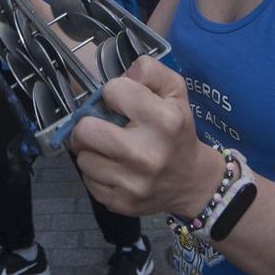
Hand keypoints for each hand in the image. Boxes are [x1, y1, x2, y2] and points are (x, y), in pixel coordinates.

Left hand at [71, 57, 216, 217]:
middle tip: (103, 128)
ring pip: (83, 158)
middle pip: (85, 130)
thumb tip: (123, 75)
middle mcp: (147, 154)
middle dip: (91, 125)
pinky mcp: (120, 203)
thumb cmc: (177, 130)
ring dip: (92, 150)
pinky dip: (97, 173)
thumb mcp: (175, 91)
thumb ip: (149, 71)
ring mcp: (132, 183)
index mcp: (164, 120)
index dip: (116, 94)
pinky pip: (88, 180)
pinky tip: (114, 168)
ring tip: (110, 149)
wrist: (191, 181)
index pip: (113, 90)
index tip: (125, 104)